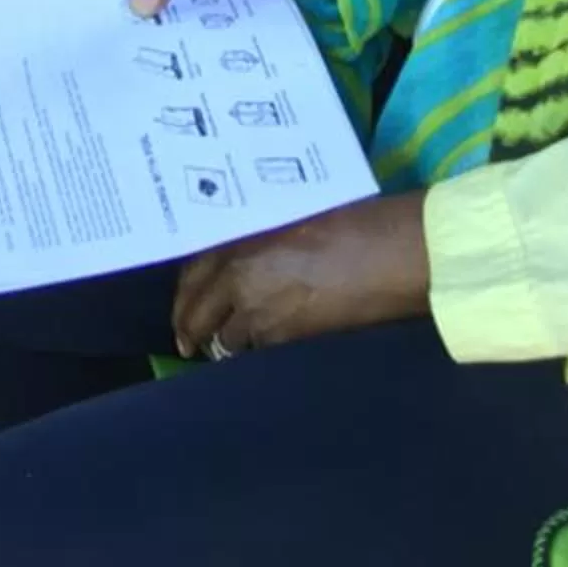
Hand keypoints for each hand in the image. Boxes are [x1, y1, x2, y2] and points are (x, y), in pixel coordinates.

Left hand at [173, 201, 429, 359]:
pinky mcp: (284, 339)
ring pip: (226, 338)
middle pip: (199, 312)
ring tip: (228, 345)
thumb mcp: (288, 215)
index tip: (181, 311)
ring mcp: (258, 311)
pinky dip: (255, 351)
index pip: (192, 273)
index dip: (185, 296)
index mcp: (237, 236)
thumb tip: (241, 255)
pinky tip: (262, 348)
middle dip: (191, 330)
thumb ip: (257, 236)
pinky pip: (257, 350)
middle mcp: (238, 275)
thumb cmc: (348, 221)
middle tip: (187, 345)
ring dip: (226, 341)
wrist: (387, 253)